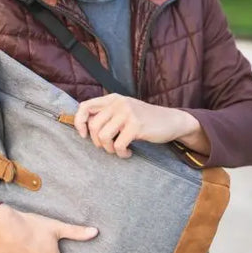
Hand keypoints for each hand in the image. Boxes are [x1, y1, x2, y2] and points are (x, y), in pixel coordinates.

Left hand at [74, 94, 206, 157]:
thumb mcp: (124, 111)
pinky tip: (129, 153)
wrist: (172, 121)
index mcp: (112, 98)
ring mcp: (127, 113)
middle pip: (93, 126)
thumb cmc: (145, 120)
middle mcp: (118, 103)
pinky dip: (122, 153)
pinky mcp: (136, 125)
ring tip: (119, 150)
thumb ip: (107, 115)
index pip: (84, 107)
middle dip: (97, 142)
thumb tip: (84, 127)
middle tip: (109, 147)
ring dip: (109, 149)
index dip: (79, 122)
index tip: (84, 135)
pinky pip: (118, 145)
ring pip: (103, 137)